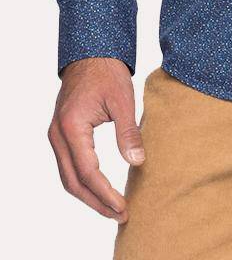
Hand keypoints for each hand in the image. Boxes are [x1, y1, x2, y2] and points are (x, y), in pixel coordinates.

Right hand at [48, 57, 143, 221]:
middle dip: (96, 202)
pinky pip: (68, 167)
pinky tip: (100, 189)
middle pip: (73, 182)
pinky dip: (83, 183)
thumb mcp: (123, 100)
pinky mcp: (61, 135)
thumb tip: (137, 163)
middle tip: (120, 215)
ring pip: (67, 178)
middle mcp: (58, 135)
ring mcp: (56, 136)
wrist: (91, 54)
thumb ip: (128, 133)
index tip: (123, 207)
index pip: (87, 172)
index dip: (105, 193)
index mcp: (72, 127)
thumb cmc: (107, 72)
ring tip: (112, 209)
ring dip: (89, 196)